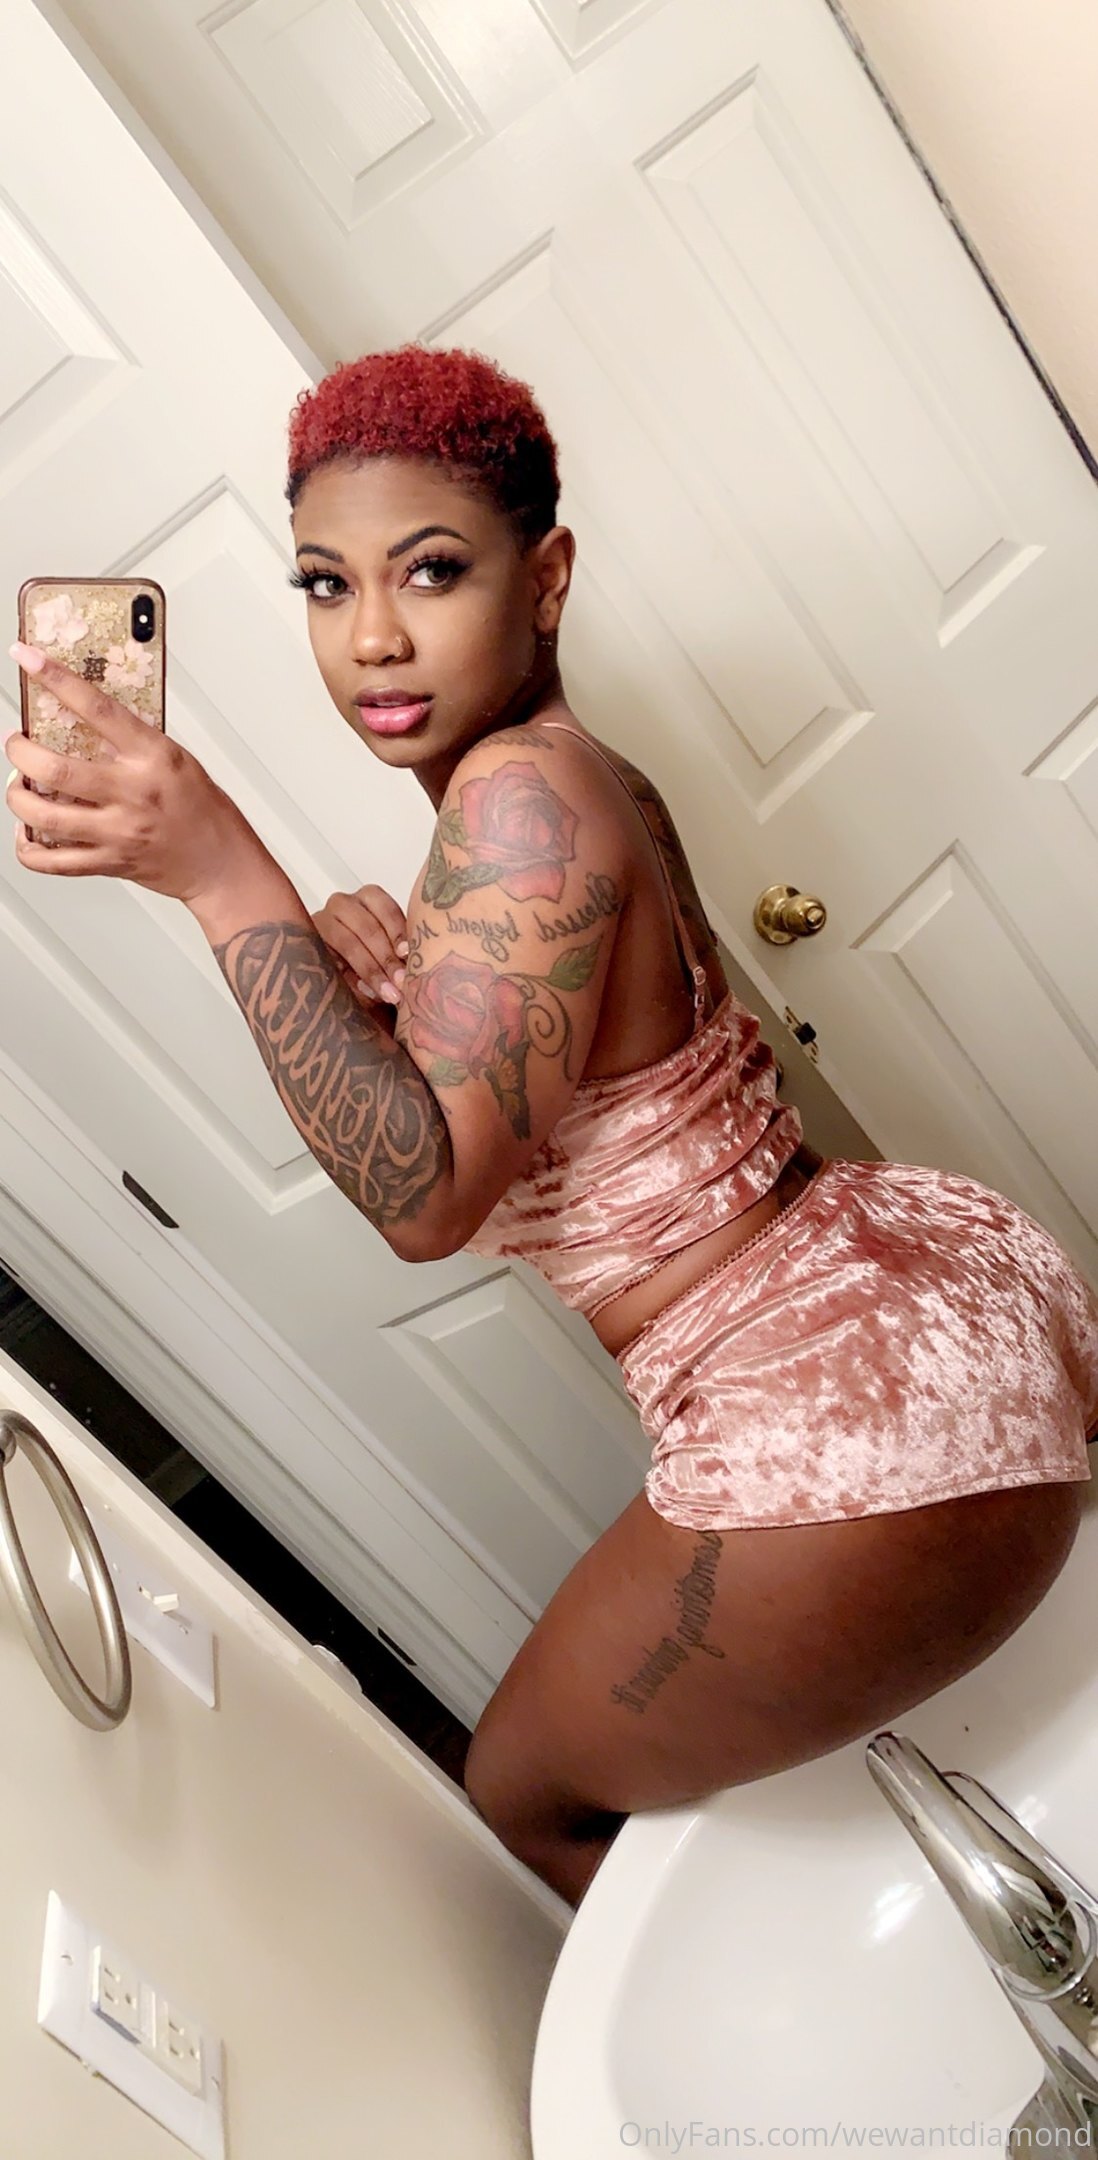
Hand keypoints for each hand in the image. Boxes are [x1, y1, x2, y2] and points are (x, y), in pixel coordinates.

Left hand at [6, 641, 263, 903]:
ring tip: (19, 785)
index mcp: (152, 757)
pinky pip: (50, 861)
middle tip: (16, 743)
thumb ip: (133, 743)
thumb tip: (86, 722)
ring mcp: (117, 831)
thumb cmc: (204, 811)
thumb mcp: (176, 759)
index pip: (97, 708)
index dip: (56, 679)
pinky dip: (28, 847)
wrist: (221, 864)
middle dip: (19, 751)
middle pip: (54, 768)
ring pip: (42, 815)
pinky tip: (28, 831)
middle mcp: (132, 793)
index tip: (28, 658)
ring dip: (17, 797)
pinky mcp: (108, 862)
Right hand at [312, 883, 408, 1005]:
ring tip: (387, 992)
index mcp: (369, 899)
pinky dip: (346, 977)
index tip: (407, 954)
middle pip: (368, 927)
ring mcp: (322, 921)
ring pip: (348, 942)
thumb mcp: (387, 953)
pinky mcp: (306, 942)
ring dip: (370, 970)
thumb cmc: (372, 960)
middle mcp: (344, 904)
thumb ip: (398, 957)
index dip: (398, 932)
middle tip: (401, 982)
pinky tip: (360, 990)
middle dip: (387, 958)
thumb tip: (407, 975)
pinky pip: (328, 958)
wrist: (336, 976)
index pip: (386, 910)